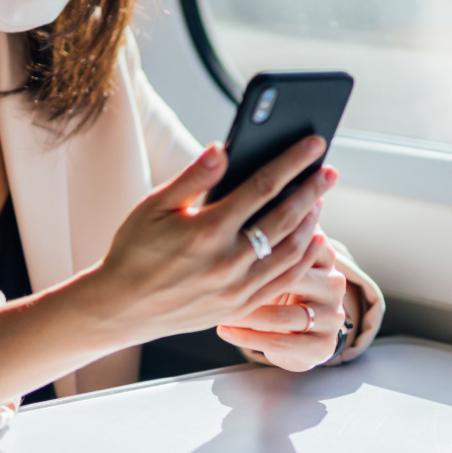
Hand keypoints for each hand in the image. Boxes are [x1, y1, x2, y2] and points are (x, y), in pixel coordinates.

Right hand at [76, 136, 338, 344]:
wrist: (121, 307)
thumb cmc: (134, 251)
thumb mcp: (153, 206)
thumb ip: (193, 178)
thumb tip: (224, 148)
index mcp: (206, 230)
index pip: (262, 187)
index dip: (292, 162)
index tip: (314, 144)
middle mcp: (227, 262)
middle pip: (285, 218)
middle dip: (312, 190)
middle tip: (330, 170)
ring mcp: (237, 289)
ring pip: (290, 252)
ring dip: (310, 223)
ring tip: (319, 200)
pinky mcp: (240, 307)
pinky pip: (283, 282)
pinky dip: (303, 259)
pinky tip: (313, 240)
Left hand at [217, 236, 349, 371]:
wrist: (296, 333)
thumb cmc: (272, 281)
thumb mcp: (271, 252)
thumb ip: (261, 225)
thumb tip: (228, 188)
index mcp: (323, 252)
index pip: (301, 239)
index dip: (267, 238)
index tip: (230, 234)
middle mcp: (333, 282)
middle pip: (294, 277)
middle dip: (252, 278)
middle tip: (216, 274)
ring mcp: (330, 315)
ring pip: (284, 315)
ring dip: (248, 314)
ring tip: (216, 307)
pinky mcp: (321, 347)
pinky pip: (281, 343)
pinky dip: (248, 337)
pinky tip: (223, 329)